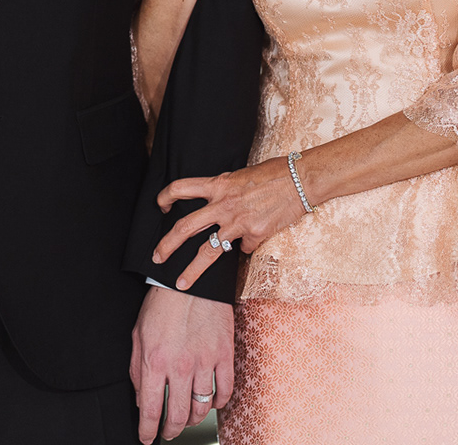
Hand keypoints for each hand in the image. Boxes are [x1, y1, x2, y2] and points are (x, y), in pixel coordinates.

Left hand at [131, 286, 232, 442]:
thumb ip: (136, 369)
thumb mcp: (138, 335)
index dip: (148, 430)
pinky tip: (211, 401)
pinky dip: (218, 403)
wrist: (189, 280)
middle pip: (178, 415)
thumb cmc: (162, 304)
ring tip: (188, 418)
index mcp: (154, 361)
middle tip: (169, 432)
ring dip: (193, 419)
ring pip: (201, 408)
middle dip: (171, 430)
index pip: (151, 409)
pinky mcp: (224, 355)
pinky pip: (225, 391)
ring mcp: (204, 362)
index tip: (147, 438)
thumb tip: (141, 398)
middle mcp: (179, 366)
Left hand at [152, 158, 303, 290]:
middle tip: (156, 257)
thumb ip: (224, 188)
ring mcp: (239, 222)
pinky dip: (245, 246)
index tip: (160, 206)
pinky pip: (244, 248)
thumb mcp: (240, 174)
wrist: (301, 180)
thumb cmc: (273, 173)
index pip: (181, 188)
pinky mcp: (255, 236)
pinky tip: (254, 237)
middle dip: (167, 244)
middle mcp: (224, 204)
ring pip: (208, 251)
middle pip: (186, 227)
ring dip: (192, 270)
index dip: (165, 196)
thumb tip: (215, 198)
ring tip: (180, 284)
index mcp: (219, 185)